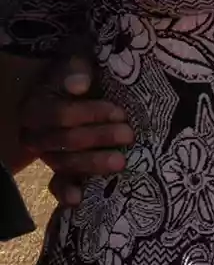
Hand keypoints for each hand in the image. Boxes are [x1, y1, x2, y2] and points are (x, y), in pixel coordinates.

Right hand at [23, 54, 131, 207]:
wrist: (78, 92)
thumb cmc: (79, 77)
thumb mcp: (76, 64)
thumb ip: (76, 70)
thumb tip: (79, 86)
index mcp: (35, 108)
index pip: (60, 115)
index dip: (90, 115)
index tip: (120, 112)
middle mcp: (35, 135)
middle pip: (64, 141)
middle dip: (98, 139)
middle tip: (128, 136)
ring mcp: (47, 155)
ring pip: (64, 164)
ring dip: (92, 164)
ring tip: (121, 163)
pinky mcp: (60, 170)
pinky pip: (57, 184)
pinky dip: (66, 192)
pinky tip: (79, 199)